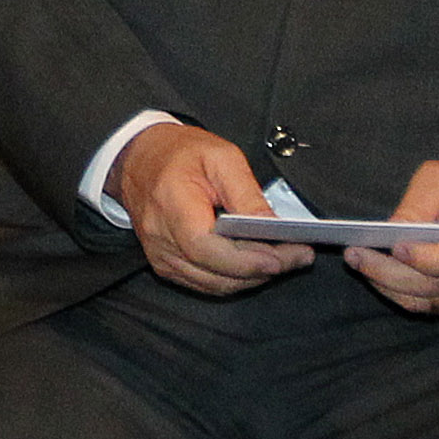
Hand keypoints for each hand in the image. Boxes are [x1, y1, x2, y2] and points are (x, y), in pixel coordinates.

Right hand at [115, 121, 311, 296]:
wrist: (140, 158)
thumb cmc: (179, 154)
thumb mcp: (222, 158)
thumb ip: (247, 194)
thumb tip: (272, 226)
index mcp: (172, 204)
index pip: (206, 248)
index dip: (246, 259)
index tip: (282, 257)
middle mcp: (161, 236)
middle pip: (215, 273)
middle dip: (263, 269)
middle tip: (299, 256)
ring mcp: (161, 255)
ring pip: (214, 284)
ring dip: (252, 277)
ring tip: (283, 259)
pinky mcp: (166, 264)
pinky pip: (205, 284)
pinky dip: (234, 279)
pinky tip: (255, 263)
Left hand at [347, 162, 438, 315]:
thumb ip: (418, 204)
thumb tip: (393, 228)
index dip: (421, 258)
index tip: (392, 246)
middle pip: (429, 286)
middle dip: (385, 273)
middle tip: (354, 256)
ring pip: (424, 302)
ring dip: (387, 286)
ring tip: (359, 263)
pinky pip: (429, 306)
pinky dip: (401, 294)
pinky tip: (380, 276)